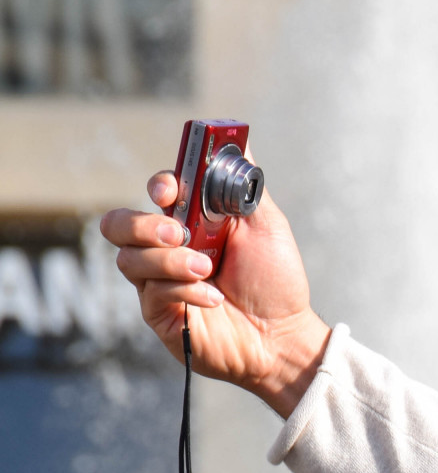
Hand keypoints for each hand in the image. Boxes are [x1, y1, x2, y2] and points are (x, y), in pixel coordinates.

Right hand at [99, 170, 330, 415]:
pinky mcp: (161, 316)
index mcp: (189, 222)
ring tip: (207, 269)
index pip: (154, 194)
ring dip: (169, 262)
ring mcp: (160, 284)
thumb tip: (237, 136)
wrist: (284, 336)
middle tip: (179, 232)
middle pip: (118, 225)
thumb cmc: (276, 281)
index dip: (158, 185)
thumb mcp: (266, 224)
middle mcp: (167, 250)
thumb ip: (244, 183)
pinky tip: (214, 298)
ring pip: (130, 261)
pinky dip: (184, 291)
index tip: (170, 190)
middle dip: (142, 223)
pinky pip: (152, 295)